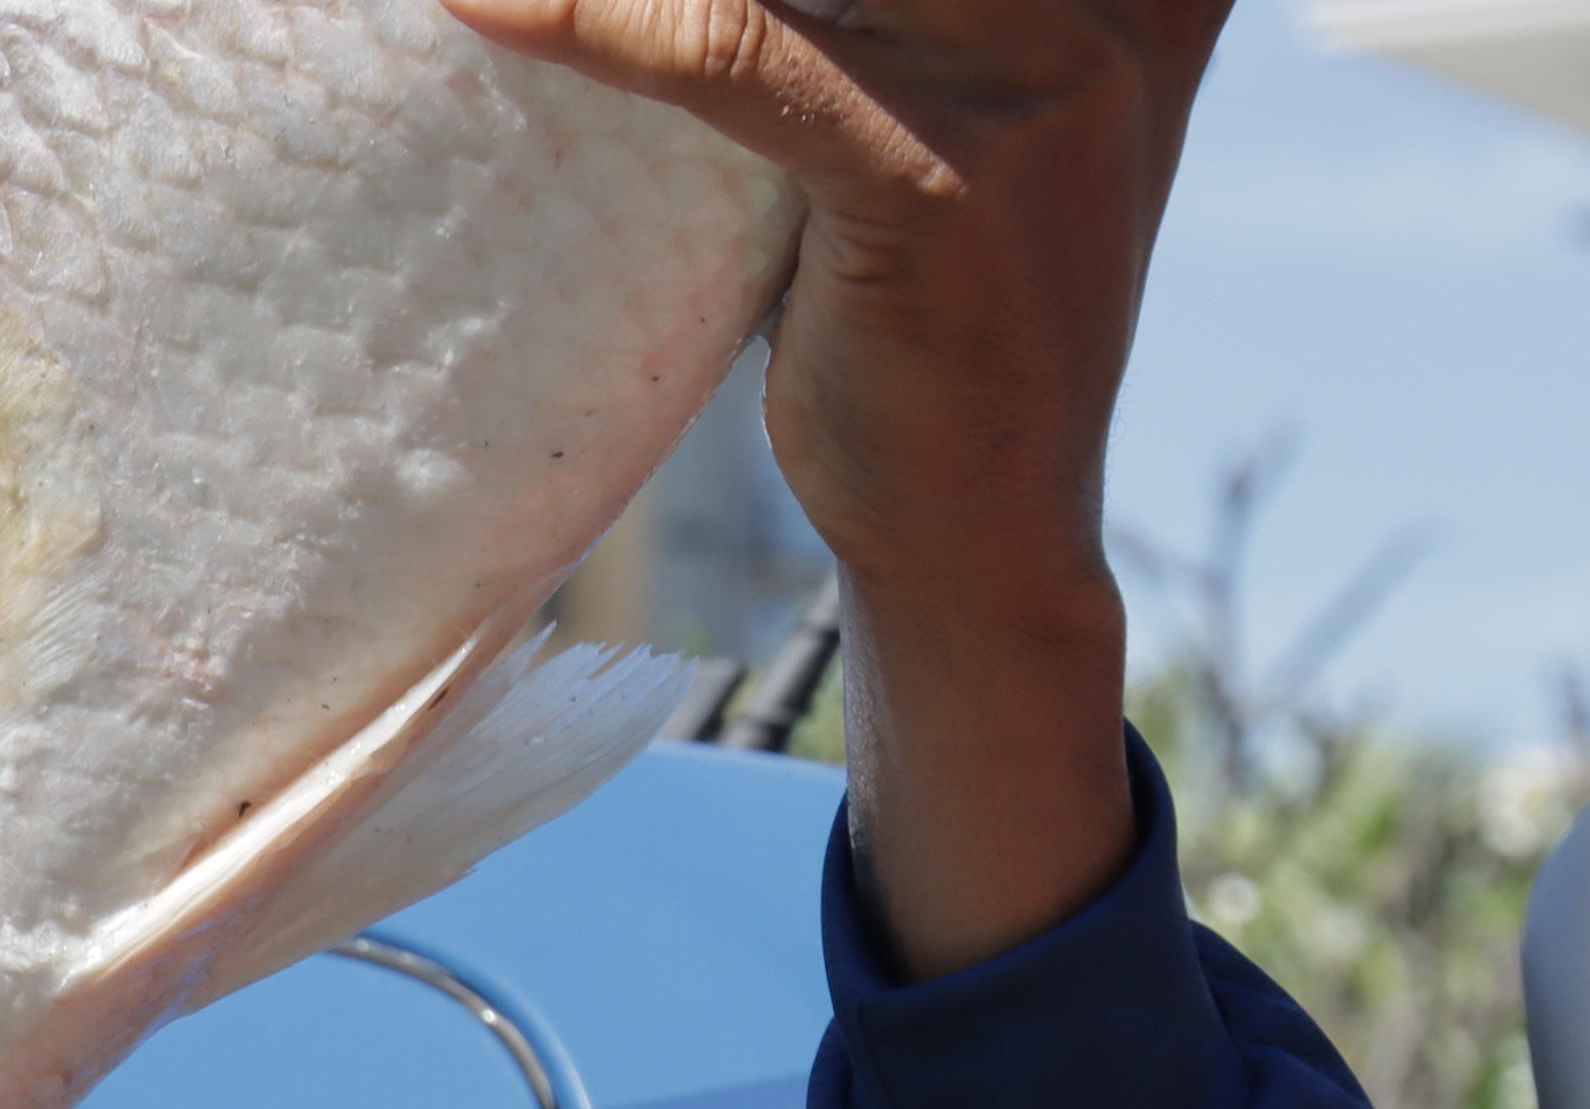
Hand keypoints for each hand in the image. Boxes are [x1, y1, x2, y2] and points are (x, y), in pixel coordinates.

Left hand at [447, 0, 1216, 970]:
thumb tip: (672, 1)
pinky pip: (750, 62)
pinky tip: (479, 4)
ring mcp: (1046, 83)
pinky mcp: (949, 187)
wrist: (979, 570)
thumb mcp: (900, 129)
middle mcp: (1109, 3)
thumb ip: (843, 20)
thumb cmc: (922, 348)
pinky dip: (603, 23)